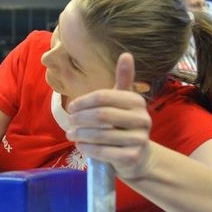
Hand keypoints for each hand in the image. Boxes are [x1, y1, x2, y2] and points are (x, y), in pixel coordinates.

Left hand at [65, 53, 153, 179]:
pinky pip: (104, 152)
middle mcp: (142, 118)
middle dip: (80, 119)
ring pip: (101, 135)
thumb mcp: (122, 101)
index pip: (103, 97)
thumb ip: (123, 80)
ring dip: (80, 134)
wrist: (139, 156)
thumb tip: (126, 54)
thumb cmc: (123, 124)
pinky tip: (80, 146)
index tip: (70, 107)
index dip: (83, 101)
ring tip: (70, 134)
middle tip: (69, 122)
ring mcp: (139, 139)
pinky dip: (88, 148)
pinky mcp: (133, 157)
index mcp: (136, 101)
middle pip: (101, 115)